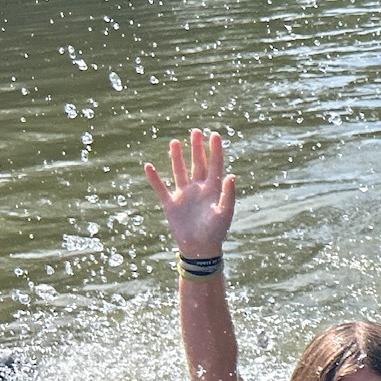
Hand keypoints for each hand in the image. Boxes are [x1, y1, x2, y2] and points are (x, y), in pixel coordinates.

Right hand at [144, 129, 236, 257]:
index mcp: (213, 189)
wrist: (200, 249)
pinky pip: (160, 188)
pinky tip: (148, 166)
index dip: (215, 150)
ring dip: (177, 157)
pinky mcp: (170, 204)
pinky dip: (154, 178)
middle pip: (197, 164)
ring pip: (179, 171)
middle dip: (196, 148)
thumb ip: (228, 194)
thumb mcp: (225, 213)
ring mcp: (184, 195)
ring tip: (175, 142)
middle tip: (195, 131)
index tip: (215, 135)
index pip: (215, 165)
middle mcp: (198, 189)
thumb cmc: (216, 232)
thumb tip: (232, 175)